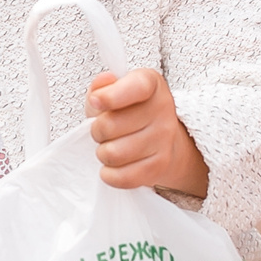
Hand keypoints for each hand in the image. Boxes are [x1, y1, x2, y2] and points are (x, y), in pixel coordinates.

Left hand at [87, 69, 209, 197]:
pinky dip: (110, 174)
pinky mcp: (160, 165)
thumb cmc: (130, 112)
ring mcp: (164, 138)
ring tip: (110, 146)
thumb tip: (99, 89)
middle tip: (103, 131)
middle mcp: (162, 109)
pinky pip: (122, 177)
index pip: (135, 87)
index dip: (110, 96)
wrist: (160, 138)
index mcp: (150, 83)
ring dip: (103, 153)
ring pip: (113, 154)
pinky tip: (113, 165)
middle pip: (110, 125)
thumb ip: (101, 87)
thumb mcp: (114, 91)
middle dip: (96, 131)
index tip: (96, 102)